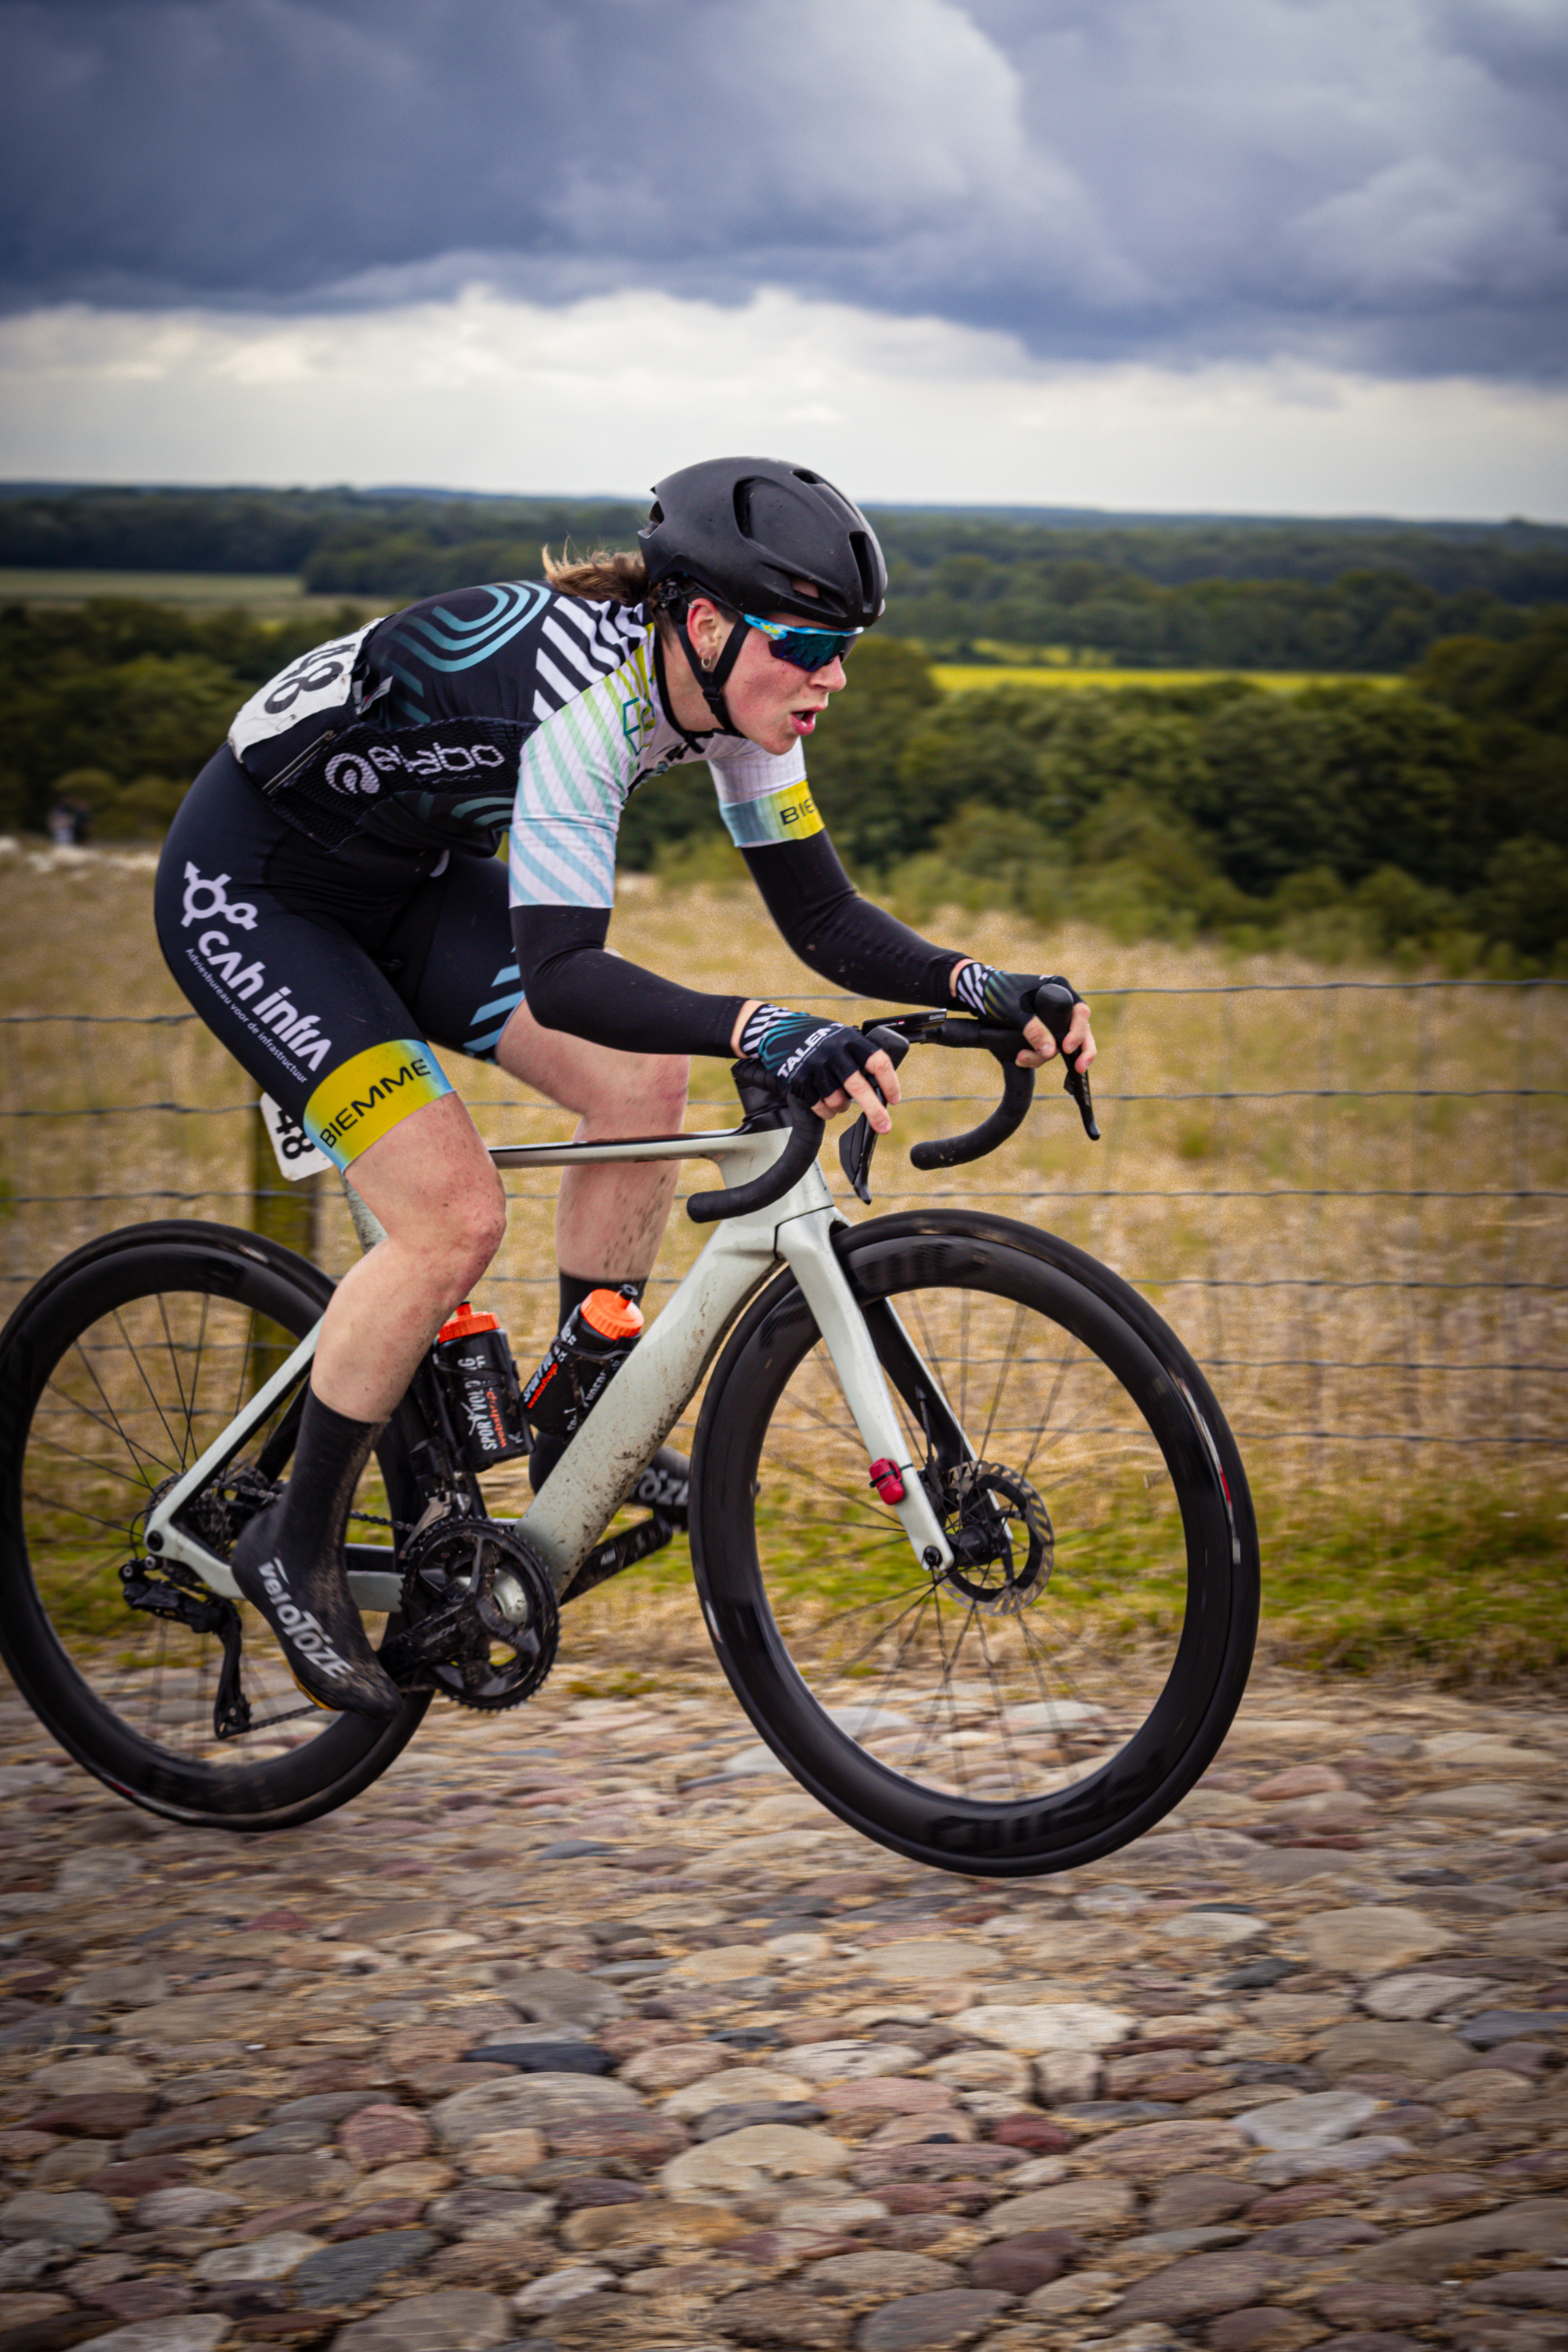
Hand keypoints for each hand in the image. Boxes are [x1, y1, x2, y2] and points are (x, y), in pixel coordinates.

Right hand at [733, 1003, 901, 1133]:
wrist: (778, 1032)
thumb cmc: (816, 1037)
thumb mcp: (841, 1036)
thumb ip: (858, 1056)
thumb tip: (880, 1088)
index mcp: (850, 1040)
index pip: (878, 1062)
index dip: (890, 1083)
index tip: (894, 1100)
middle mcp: (833, 1052)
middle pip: (859, 1087)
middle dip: (875, 1111)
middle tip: (884, 1126)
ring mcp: (815, 1066)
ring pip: (838, 1101)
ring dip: (842, 1107)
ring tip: (838, 1099)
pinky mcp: (799, 1080)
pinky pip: (820, 1107)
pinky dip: (826, 1111)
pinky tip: (824, 1103)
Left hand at [950, 963, 1096, 1074]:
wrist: (976, 995)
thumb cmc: (995, 993)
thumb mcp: (1013, 1010)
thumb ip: (1032, 1029)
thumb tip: (1051, 1052)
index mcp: (1058, 988)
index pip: (1079, 1011)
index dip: (1078, 1031)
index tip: (1066, 1048)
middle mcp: (1059, 1002)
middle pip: (1080, 1028)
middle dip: (1081, 1050)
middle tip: (1079, 1067)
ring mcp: (1051, 1017)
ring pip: (1062, 1042)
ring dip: (1045, 1055)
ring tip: (1022, 1058)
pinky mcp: (1040, 1029)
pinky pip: (1047, 1046)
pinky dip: (1037, 1056)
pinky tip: (1021, 1059)